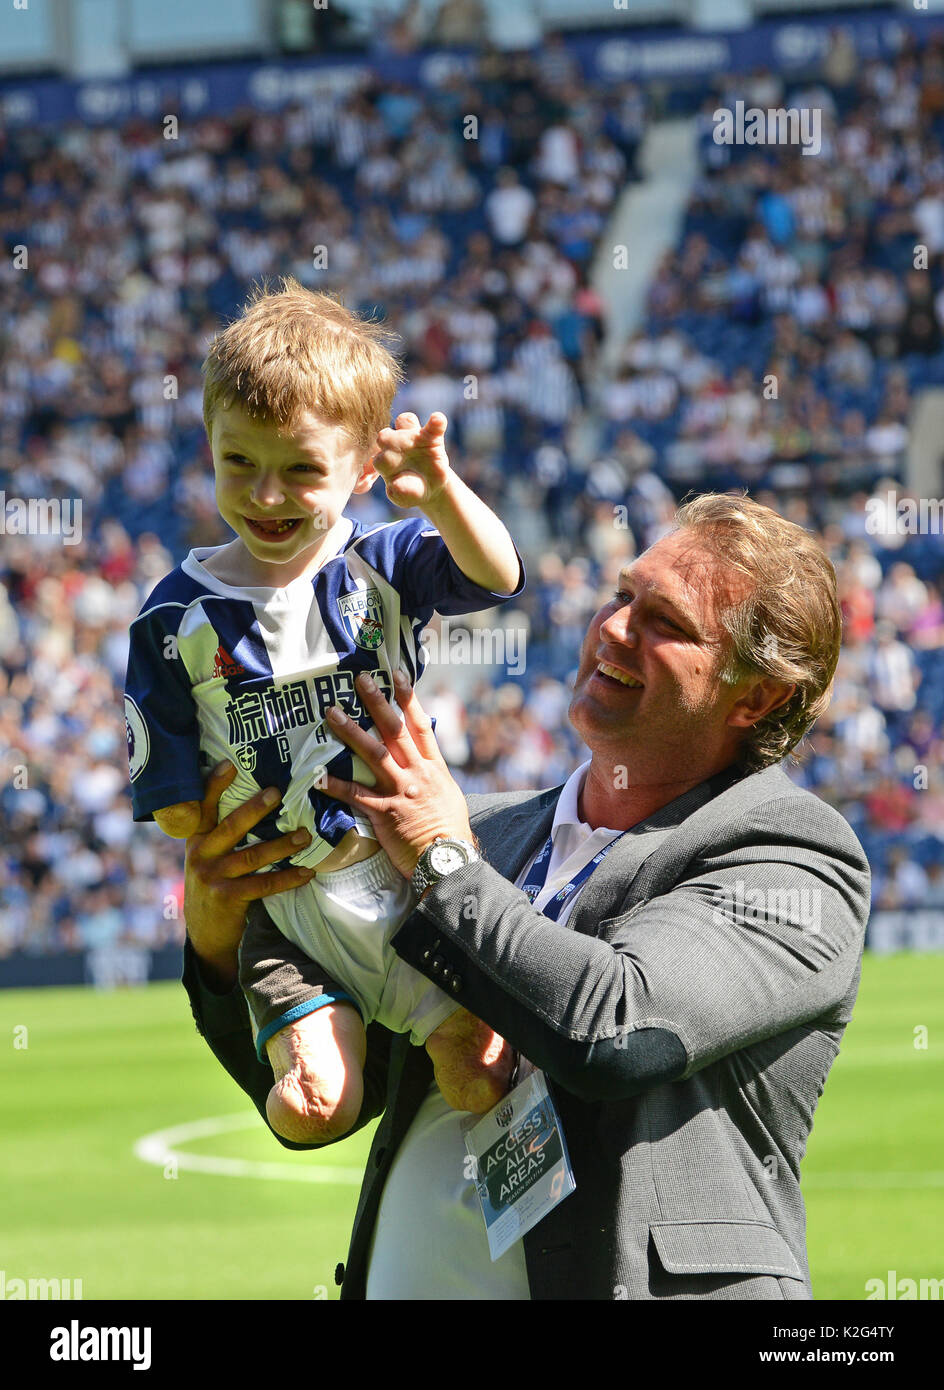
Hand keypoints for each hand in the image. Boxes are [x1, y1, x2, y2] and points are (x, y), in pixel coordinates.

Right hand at [184, 762, 312, 990]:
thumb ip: (219, 834)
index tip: (229, 764)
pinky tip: (308, 872)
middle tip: (278, 792)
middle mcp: (201, 855)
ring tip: (305, 836)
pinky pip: (263, 885)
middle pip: (230, 827)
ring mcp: (212, 877)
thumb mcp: (206, 856)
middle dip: (255, 809)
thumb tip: (256, 801)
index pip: (203, 808)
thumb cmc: (213, 884)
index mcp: (196, 839)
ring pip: (252, 856)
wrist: (205, 933)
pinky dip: (288, 878)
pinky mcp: (228, 898)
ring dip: (282, 845)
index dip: (214, 785)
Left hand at [322, 671, 472, 880]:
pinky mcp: (384, 812)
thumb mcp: (448, 797)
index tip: (397, 676)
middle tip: (361, 680)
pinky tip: (318, 777)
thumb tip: (425, 765)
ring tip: (332, 714)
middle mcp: (417, 774)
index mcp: (433, 768)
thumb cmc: (449, 832)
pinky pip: (355, 795)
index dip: (408, 699)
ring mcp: (400, 791)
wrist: (449, 860)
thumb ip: (433, 777)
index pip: (421, 726)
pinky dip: (336, 785)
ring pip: (373, 754)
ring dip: (350, 732)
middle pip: (395, 731)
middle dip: (377, 703)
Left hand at [373, 412, 451, 509]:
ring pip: (405, 420)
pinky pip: (434, 425)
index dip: (382, 463)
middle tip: (400, 451)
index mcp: (384, 461)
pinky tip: (438, 419)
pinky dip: (436, 421)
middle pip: (385, 435)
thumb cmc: (412, 490)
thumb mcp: (406, 497)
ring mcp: (413, 436)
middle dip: (389, 441)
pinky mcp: (432, 435)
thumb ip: (401, 493)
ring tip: (417, 434)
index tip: (393, 471)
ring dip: (408, 426)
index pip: (379, 459)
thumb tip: (395, 485)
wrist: (430, 484)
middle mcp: (394, 444)